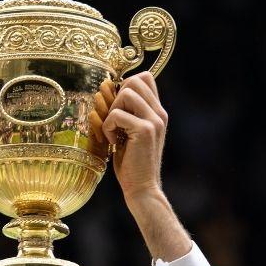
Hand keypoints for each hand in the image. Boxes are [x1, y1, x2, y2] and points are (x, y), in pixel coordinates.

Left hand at [89, 72, 166, 199]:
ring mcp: (154, 120)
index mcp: (157, 112)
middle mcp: (159, 113)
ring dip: (111, 111)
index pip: (145, 77)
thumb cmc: (131, 163)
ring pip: (126, 93)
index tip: (118, 108)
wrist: (142, 188)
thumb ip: (125, 112)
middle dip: (116, 97)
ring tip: (113, 131)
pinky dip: (108, 126)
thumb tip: (106, 88)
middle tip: (114, 120)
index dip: (126, 86)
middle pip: (134, 81)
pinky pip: (117, 114)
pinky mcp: (145, 130)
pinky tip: (113, 142)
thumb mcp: (128, 133)